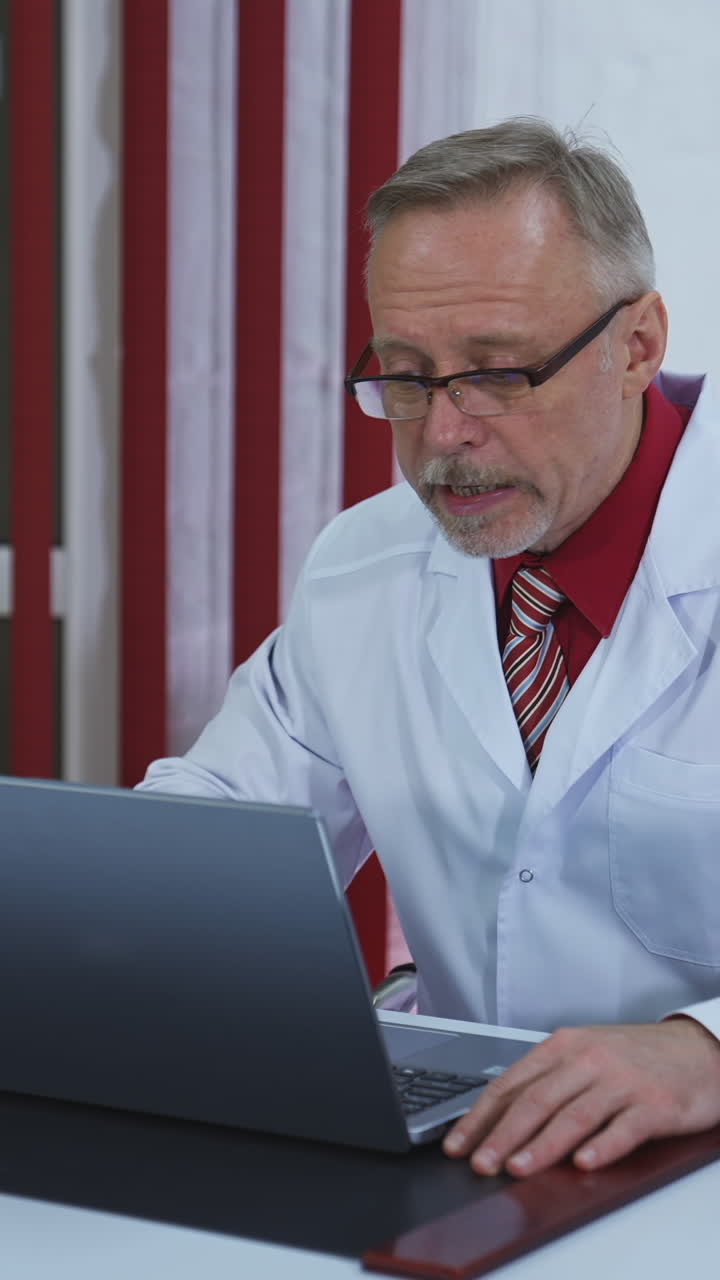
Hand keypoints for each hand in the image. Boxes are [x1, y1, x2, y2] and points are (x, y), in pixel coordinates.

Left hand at [443, 1018, 719, 1176]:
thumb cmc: (636, 1056)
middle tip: (481, 1164)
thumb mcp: (586, 1055)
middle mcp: (589, 1060)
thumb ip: (549, 1082)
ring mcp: (622, 1082)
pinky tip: (584, 1164)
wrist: (699, 1049)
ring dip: (542, 1145)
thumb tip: (501, 1121)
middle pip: (537, 1100)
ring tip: (518, 1168)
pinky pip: (624, 1128)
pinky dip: (602, 1147)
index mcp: (565, 1046)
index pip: (512, 1082)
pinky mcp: (655, 1105)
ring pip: (573, 1115)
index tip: (458, 1143)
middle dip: (502, 1135)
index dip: (481, 1115)